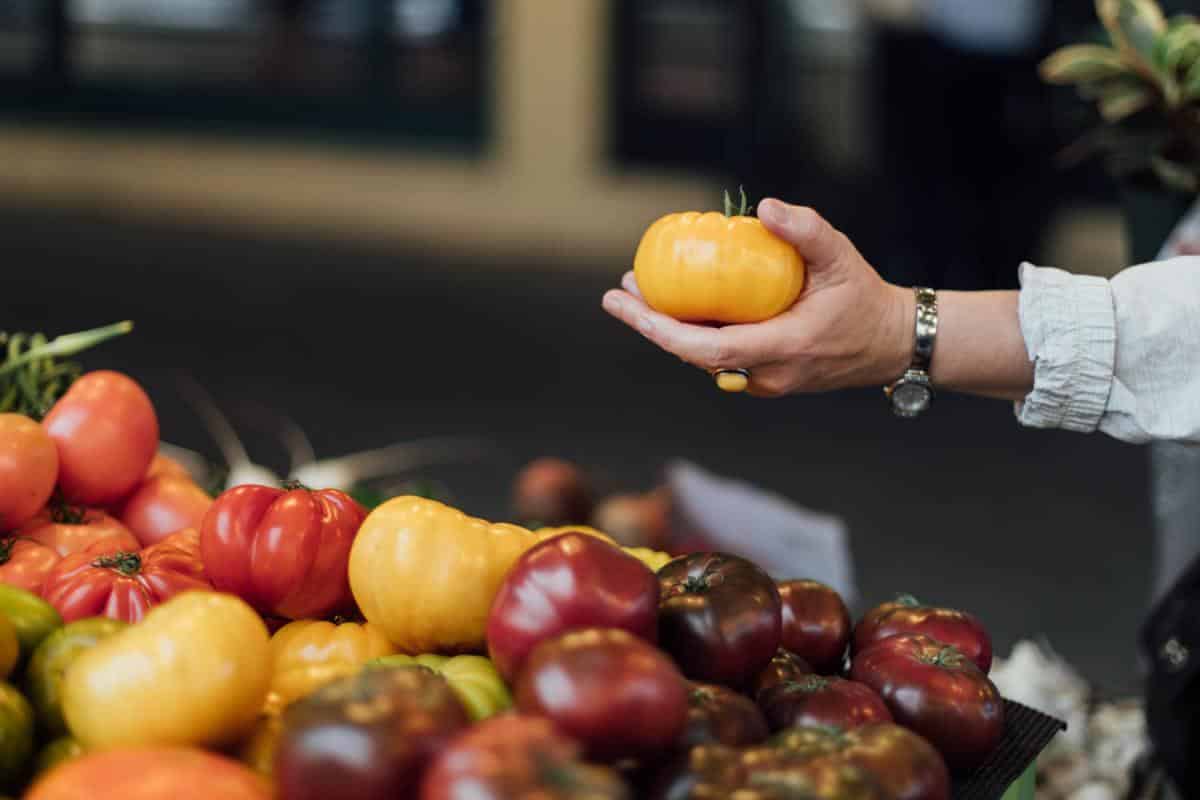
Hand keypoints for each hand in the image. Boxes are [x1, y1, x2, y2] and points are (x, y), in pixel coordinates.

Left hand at [602, 199, 912, 396]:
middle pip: (693, 355)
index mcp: (785, 348)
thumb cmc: (865, 298)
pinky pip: (719, 358)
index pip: (707, 349)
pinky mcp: (764, 377)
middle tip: (622, 289)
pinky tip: (676, 303)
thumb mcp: (842, 256)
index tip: (626, 303)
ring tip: (640, 290)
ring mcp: (765, 381)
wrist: (892, 343)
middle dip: (651, 323)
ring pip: (703, 359)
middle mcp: (768, 374)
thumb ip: (806, 231)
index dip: (660, 329)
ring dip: (668, 327)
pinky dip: (692, 332)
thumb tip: (763, 208)